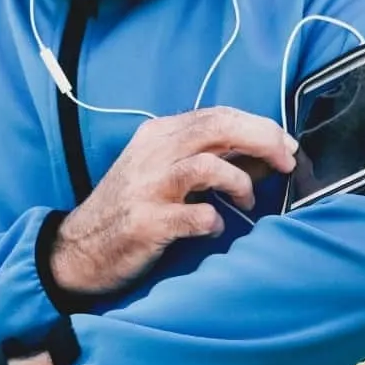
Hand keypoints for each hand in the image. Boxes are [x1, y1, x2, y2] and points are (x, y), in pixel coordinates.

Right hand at [51, 106, 297, 295]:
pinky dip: (214, 222)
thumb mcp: (164, 172)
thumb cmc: (128, 209)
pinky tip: (213, 229)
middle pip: (219, 128)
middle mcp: (153, 153)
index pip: (219, 115)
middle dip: (263, 141)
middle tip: (286, 162)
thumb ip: (209, 159)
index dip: (260, 127)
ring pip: (209, 165)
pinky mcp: (147, 222)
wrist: (78, 249)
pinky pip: (196, 216)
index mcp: (159, 135)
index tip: (286, 146)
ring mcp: (148, 187)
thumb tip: (263, 156)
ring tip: (246, 202)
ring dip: (240, 183)